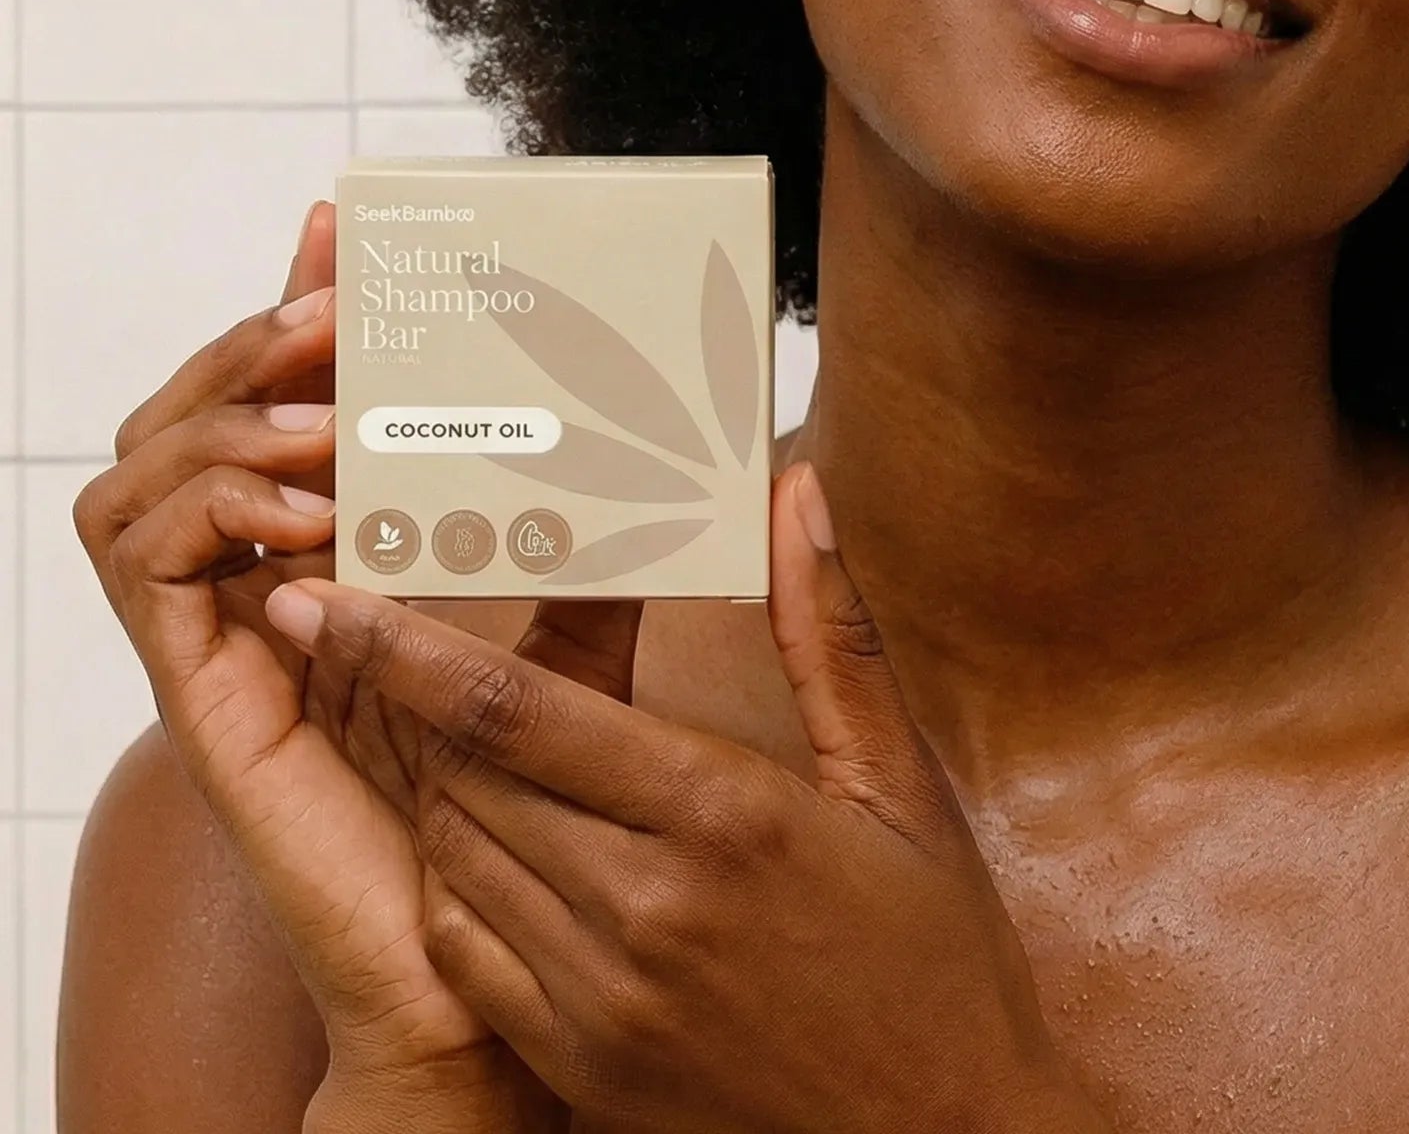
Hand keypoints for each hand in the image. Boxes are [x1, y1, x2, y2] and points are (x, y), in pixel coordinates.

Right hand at [74, 201, 564, 1127]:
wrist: (483, 975)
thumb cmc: (524, 810)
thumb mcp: (572, 648)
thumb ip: (595, 559)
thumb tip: (680, 453)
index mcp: (332, 562)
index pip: (282, 405)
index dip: (292, 305)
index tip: (340, 222)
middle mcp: (260, 589)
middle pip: (185, 420)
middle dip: (247, 342)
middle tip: (330, 307)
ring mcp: (219, 643)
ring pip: (136, 475)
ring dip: (223, 416)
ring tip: (327, 411)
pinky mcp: (200, 700)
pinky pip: (144, 566)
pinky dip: (212, 504)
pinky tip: (307, 501)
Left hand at [263, 462, 1105, 1133]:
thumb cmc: (934, 950)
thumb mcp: (898, 781)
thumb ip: (829, 631)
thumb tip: (795, 494)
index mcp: (723, 816)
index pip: (516, 713)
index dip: (404, 649)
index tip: (326, 599)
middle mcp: (643, 908)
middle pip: (463, 777)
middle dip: (394, 695)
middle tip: (353, 626)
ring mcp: (601, 997)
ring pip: (455, 857)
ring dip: (424, 776)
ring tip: (404, 709)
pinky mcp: (582, 1061)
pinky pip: (469, 948)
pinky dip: (451, 874)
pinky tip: (472, 825)